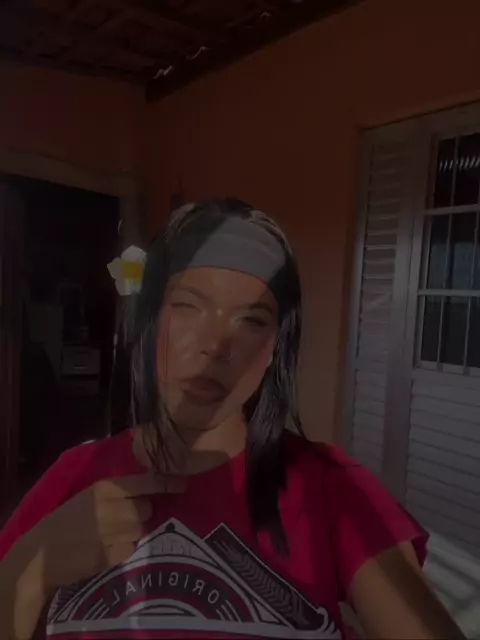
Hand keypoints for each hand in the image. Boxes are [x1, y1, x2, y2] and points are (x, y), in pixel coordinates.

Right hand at [31, 473, 184, 591]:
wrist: (40, 555)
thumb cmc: (64, 522)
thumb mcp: (88, 497)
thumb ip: (116, 492)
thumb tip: (148, 491)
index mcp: (104, 488)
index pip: (145, 481)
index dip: (166, 483)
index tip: (183, 483)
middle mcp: (111, 507)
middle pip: (146, 508)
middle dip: (140, 514)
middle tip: (122, 519)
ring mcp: (111, 532)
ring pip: (140, 529)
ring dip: (131, 533)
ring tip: (109, 536)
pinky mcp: (109, 555)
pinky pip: (130, 549)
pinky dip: (123, 551)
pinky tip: (105, 550)